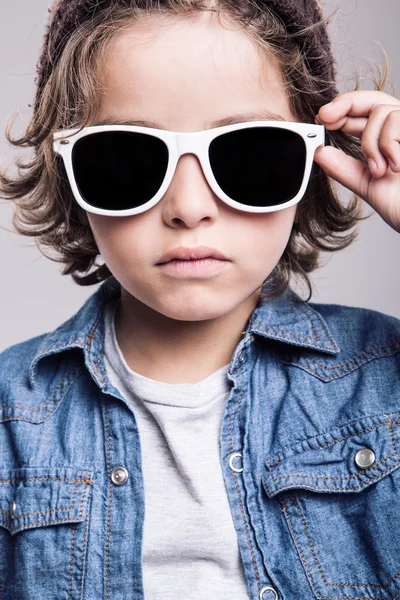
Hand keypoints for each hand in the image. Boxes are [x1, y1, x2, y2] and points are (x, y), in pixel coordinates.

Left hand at [313, 90, 399, 232]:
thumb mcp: (366, 182)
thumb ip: (343, 167)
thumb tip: (318, 151)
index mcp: (390, 139)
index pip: (365, 113)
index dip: (342, 111)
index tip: (320, 118)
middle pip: (374, 100)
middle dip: (344, 104)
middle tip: (324, 116)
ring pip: (381, 112)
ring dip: (370, 142)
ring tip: (379, 170)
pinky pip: (395, 121)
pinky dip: (388, 145)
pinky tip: (395, 167)